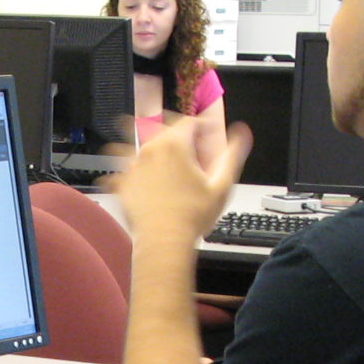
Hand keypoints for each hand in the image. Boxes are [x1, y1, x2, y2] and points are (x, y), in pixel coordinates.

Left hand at [116, 118, 251, 245]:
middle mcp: (151, 149)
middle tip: (193, 153)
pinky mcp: (122, 182)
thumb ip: (232, 155)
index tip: (209, 136)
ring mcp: (133, 165)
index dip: (203, 127)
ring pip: (144, 145)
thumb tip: (241, 134)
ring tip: (168, 163)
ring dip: (157, 150)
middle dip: (182, 138)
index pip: (189, 122)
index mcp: (175, 145)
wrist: (163, 242)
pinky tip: (145, 178)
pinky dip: (136, 169)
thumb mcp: (221, 185)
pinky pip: (126, 167)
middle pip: (167, 131)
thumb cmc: (191, 217)